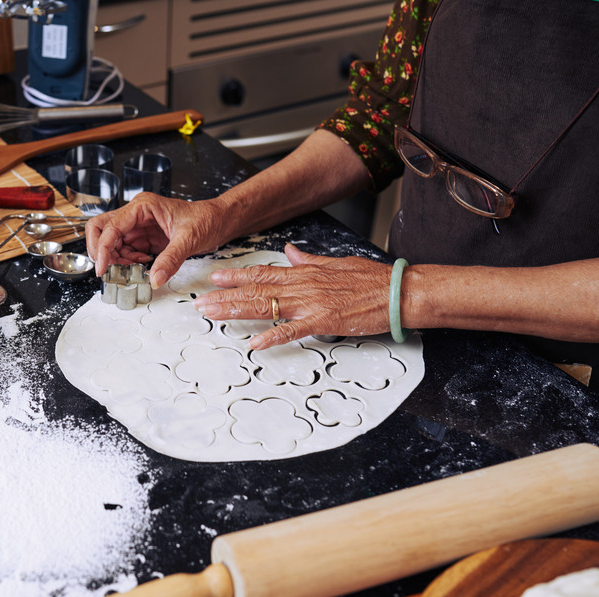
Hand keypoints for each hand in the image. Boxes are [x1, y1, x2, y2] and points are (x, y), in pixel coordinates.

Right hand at [86, 193, 226, 287]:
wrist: (219, 221)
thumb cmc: (206, 219)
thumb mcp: (189, 239)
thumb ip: (171, 259)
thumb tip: (155, 278)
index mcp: (143, 206)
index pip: (110, 227)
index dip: (102, 249)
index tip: (102, 269)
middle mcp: (136, 214)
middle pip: (101, 229)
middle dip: (101, 251)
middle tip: (109, 270)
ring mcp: (138, 226)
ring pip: (111, 243)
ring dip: (116, 260)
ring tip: (133, 269)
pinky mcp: (144, 238)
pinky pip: (125, 251)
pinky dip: (128, 262)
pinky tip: (143, 266)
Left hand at [192, 244, 393, 349]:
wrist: (399, 292)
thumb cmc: (373, 280)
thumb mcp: (337, 263)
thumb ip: (309, 260)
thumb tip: (289, 251)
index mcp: (305, 273)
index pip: (263, 272)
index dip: (236, 275)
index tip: (214, 277)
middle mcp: (303, 286)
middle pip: (255, 290)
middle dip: (224, 297)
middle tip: (199, 302)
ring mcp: (311, 304)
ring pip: (265, 307)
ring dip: (236, 312)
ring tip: (212, 315)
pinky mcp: (324, 322)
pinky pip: (293, 330)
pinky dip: (273, 337)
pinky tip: (254, 344)